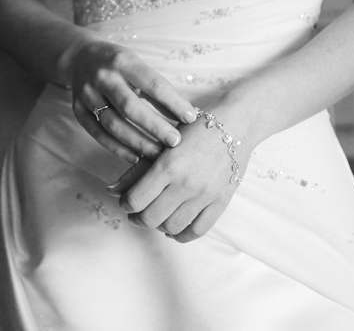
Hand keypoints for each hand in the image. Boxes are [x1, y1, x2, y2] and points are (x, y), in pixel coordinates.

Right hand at [64, 38, 195, 162]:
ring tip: (158, 154)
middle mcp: (103, 77)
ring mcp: (87, 94)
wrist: (80, 57)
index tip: (191, 118)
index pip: (153, 84)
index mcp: (124, 62)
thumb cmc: (120, 64)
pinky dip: (117, 148)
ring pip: (113, 124)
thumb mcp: (139, 66)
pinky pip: (97, 133)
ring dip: (138, 142)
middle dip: (155, 127)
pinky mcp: (77, 110)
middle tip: (175, 142)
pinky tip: (136, 157)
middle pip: (131, 107)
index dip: (173, 102)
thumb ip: (158, 89)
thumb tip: (185, 115)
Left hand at [107, 108, 249, 241]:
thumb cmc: (197, 129)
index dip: (126, 204)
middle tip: (140, 211)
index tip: (128, 200)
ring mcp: (205, 194)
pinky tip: (176, 227)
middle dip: (138, 218)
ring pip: (171, 227)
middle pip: (150, 218)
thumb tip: (111, 191)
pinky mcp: (221, 201)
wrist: (237, 124)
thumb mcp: (165, 142)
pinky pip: (198, 230)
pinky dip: (182, 235)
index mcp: (168, 165)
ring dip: (160, 226)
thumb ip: (137, 169)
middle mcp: (186, 183)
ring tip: (159, 216)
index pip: (135, 200)